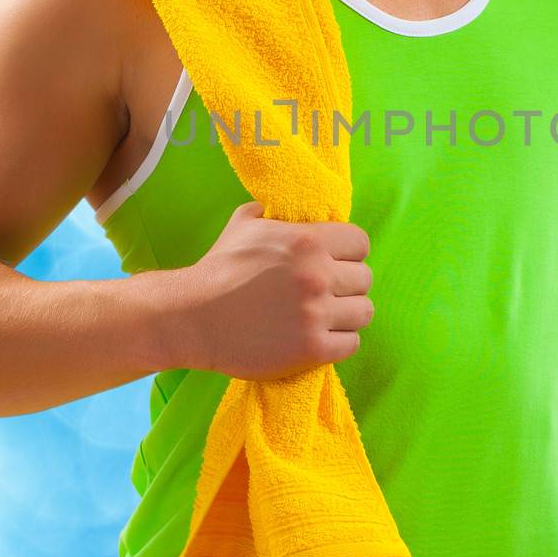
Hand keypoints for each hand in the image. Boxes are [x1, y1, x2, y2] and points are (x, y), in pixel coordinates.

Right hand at [182, 199, 374, 381]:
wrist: (192, 318)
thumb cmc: (218, 270)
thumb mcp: (245, 224)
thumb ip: (273, 212)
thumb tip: (286, 208)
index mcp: (308, 241)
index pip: (361, 243)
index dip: (350, 253)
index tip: (336, 263)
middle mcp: (318, 275)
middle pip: (364, 279)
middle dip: (347, 285)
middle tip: (326, 293)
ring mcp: (316, 313)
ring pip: (363, 312)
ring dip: (347, 315)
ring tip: (326, 316)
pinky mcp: (312, 348)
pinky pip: (351, 344)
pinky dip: (338, 342)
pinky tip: (318, 337)